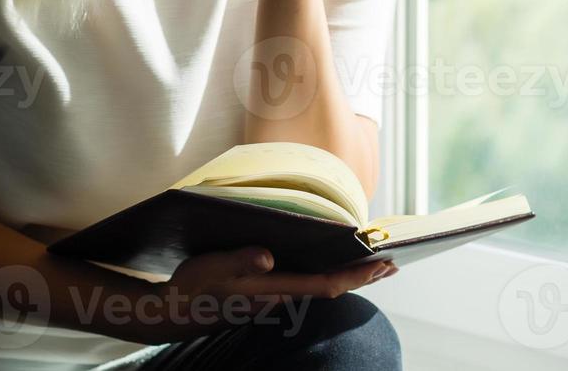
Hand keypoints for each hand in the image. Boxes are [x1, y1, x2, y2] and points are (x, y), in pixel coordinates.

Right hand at [161, 245, 396, 341]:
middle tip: (393, 264)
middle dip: (363, 277)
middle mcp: (281, 298)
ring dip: (348, 276)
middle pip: (332, 287)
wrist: (174, 312)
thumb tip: (269, 255)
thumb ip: (242, 260)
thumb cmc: (195, 287)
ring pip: (321, 287)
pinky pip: (307, 285)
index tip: (383, 264)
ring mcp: (275, 298)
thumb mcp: (214, 266)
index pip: (327, 284)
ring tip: (372, 263)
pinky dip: (327, 275)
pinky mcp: (266, 295)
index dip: (357, 275)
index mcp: (275, 290)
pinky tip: (329, 264)